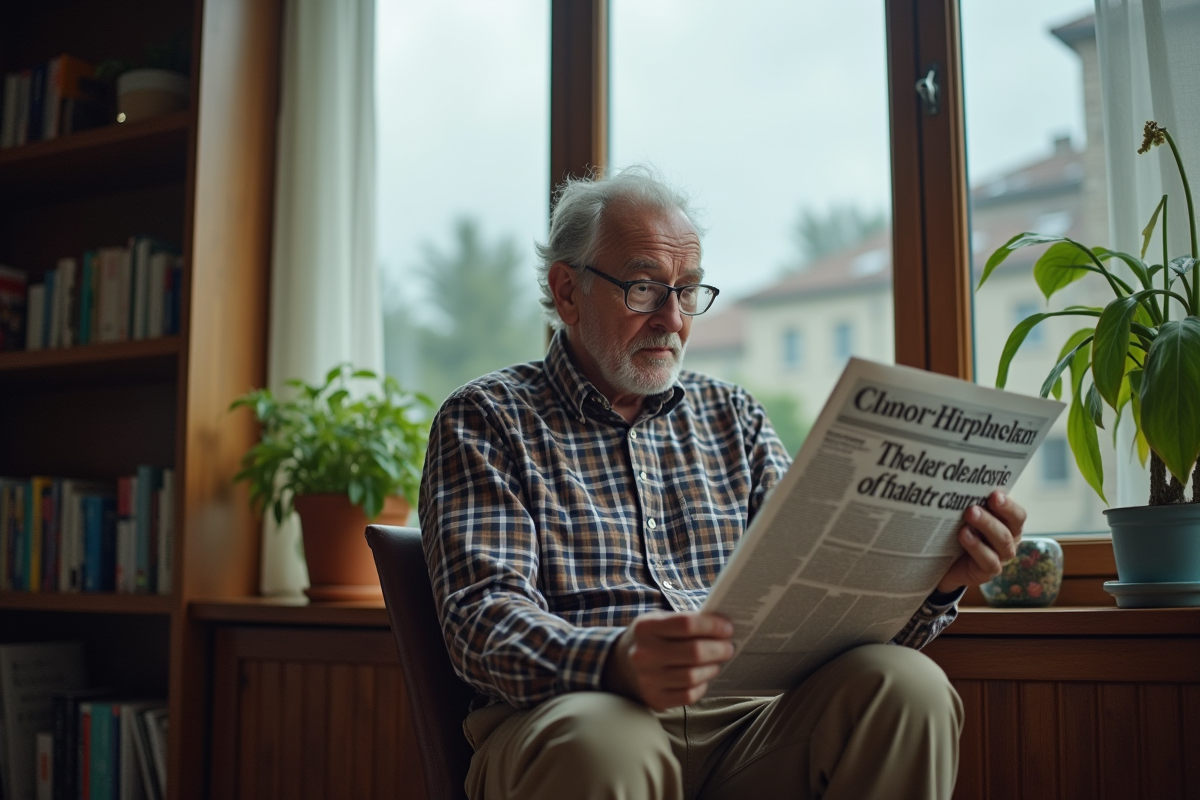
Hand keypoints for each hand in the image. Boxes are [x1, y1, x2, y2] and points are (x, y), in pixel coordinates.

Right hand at [602, 611, 734, 710]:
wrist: (620, 665)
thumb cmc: (650, 639)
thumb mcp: (658, 621)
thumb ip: (685, 621)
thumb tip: (722, 626)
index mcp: (645, 627)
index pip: (687, 624)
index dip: (712, 625)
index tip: (727, 627)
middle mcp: (643, 654)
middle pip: (694, 652)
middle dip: (719, 648)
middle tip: (728, 647)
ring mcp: (647, 679)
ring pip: (693, 676)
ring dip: (712, 667)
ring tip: (717, 661)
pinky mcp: (654, 699)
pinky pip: (688, 695)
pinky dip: (702, 685)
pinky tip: (703, 676)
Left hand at [938, 490, 1026, 593]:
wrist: (946, 565)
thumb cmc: (959, 533)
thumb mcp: (965, 517)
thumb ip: (970, 502)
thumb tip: (961, 481)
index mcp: (1007, 523)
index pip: (1017, 514)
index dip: (1009, 504)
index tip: (995, 493)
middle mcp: (1009, 539)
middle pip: (1011, 526)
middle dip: (997, 512)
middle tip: (976, 505)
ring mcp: (1001, 557)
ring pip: (1002, 541)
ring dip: (986, 526)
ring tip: (970, 515)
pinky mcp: (988, 572)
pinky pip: (989, 560)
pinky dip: (977, 547)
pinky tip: (965, 535)